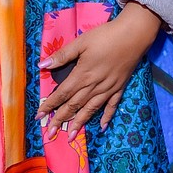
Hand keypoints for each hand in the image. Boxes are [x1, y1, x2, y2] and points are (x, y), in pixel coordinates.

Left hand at [35, 1, 160, 139]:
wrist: (132, 36)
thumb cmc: (104, 37)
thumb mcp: (80, 42)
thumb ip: (62, 55)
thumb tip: (42, 65)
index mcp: (82, 75)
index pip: (62, 93)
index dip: (50, 105)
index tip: (39, 116)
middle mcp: (94, 86)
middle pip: (74, 105)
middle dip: (60, 120)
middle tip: (50, 134)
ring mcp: (107, 89)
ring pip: (90, 110)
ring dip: (79, 123)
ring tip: (70, 136)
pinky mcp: (119, 88)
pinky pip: (111, 106)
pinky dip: (105, 117)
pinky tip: (101, 127)